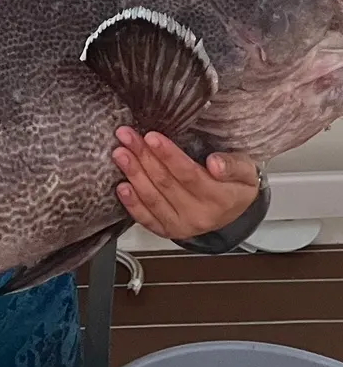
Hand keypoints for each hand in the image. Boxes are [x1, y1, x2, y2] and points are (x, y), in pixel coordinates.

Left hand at [113, 128, 260, 239]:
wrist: (235, 210)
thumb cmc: (236, 184)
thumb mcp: (246, 171)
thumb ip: (233, 165)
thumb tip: (216, 163)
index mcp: (221, 199)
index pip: (189, 174)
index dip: (168, 155)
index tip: (151, 137)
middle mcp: (200, 216)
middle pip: (166, 183)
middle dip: (143, 156)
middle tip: (127, 136)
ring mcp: (183, 226)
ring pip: (153, 198)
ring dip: (133, 174)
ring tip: (120, 153)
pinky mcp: (168, 230)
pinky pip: (147, 219)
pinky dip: (132, 203)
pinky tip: (121, 187)